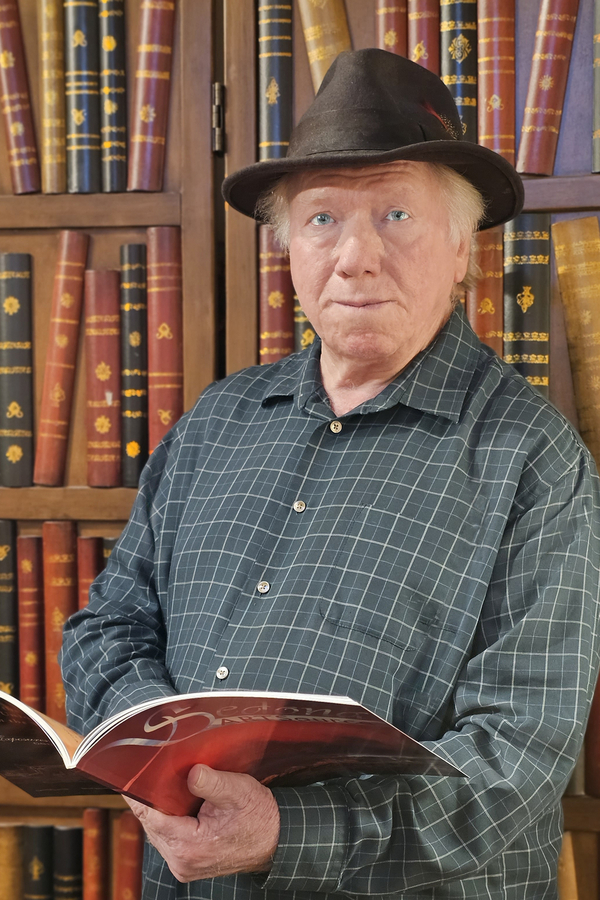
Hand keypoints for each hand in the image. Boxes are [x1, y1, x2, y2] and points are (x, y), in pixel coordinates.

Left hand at [124, 764, 279, 881]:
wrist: (275, 840)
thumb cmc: (259, 818)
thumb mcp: (239, 792)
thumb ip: (213, 782)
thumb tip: (191, 772)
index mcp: (189, 846)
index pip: (151, 818)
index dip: (138, 795)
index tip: (128, 777)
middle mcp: (181, 860)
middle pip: (151, 825)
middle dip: (151, 799)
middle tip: (149, 772)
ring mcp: (184, 864)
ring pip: (158, 831)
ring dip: (160, 809)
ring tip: (164, 785)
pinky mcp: (188, 862)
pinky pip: (168, 837)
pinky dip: (169, 819)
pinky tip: (176, 802)